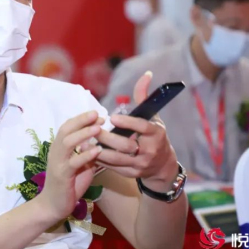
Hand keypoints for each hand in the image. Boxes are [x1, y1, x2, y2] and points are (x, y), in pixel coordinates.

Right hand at [36, 111, 103, 220]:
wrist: (53, 206)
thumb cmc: (68, 185)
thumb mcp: (81, 167)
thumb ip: (87, 155)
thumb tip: (99, 142)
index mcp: (59, 148)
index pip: (68, 127)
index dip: (81, 119)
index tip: (96, 114)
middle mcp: (56, 151)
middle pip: (66, 130)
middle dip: (82, 121)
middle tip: (98, 115)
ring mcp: (58, 163)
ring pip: (68, 143)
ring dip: (83, 134)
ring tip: (98, 128)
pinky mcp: (62, 175)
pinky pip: (73, 162)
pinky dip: (85, 155)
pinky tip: (97, 150)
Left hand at [96, 72, 178, 191]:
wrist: (163, 165)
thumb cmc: (154, 136)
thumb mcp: (153, 117)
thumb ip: (144, 97)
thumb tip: (145, 74)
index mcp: (156, 134)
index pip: (143, 127)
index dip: (128, 123)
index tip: (112, 117)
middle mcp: (150, 150)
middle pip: (126, 145)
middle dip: (107, 138)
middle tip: (92, 130)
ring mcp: (141, 164)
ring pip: (118, 159)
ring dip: (100, 151)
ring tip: (85, 143)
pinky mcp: (132, 174)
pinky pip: (114, 167)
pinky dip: (100, 160)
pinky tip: (89, 153)